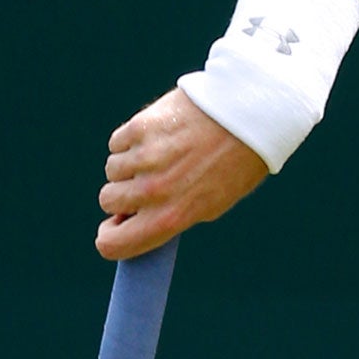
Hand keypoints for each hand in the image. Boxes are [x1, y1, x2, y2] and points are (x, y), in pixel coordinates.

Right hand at [96, 88, 268, 258]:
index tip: (116, 226)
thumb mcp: (214, 202)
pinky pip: (118, 142)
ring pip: (112, 169)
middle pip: (107, 200)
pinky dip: (132, 141)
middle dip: (123, 194)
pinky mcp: (140, 127)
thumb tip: (136, 219)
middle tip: (149, 182)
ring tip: (164, 153)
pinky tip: (160, 135)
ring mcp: (144, 157)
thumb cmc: (237, 162)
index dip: (110, 238)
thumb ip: (174, 214)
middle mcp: (153, 190)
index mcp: (172, 217)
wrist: (251, 114)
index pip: (112, 244)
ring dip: (130, 165)